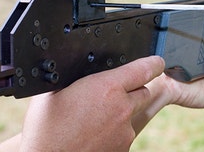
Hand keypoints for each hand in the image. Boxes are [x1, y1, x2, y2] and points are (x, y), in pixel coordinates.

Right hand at [19, 56, 164, 151]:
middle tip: (109, 95)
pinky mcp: (124, 148)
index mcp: (108, 88)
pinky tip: (94, 133)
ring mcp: (125, 131)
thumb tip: (83, 66)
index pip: (146, 68)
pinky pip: (125, 133)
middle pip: (143, 91)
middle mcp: (123, 109)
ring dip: (120, 113)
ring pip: (133, 114)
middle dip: (131, 90)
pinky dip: (114, 131)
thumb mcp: (54, 91)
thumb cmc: (46, 130)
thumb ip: (77, 76)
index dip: (153, 62)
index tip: (157, 61)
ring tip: (94, 118)